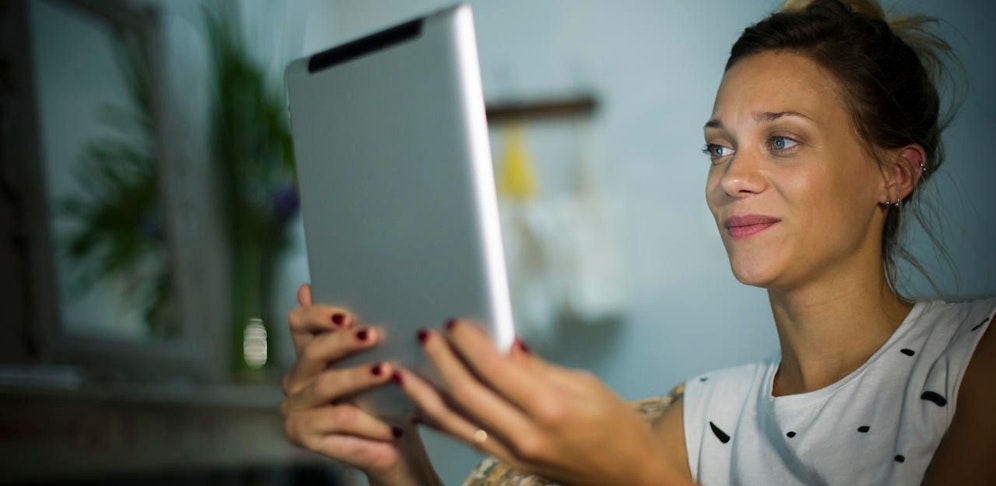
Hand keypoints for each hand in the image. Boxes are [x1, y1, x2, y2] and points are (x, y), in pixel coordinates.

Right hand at [280, 284, 439, 484]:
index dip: (318, 314)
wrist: (394, 447)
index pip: (299, 322)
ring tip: (388, 372)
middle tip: (374, 335)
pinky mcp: (300, 433)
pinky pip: (339, 419)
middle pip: (313, 351)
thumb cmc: (387, 400)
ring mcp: (294, 407)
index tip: (348, 314)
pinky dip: (371, 422)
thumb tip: (351, 294)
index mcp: (309, 354)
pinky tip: (394, 425)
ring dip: (359, 377)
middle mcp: (295, 378)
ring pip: (326, 384)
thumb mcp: (379, 361)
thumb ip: (361, 332)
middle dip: (344, 341)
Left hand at [394, 319, 689, 485]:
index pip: (495, 368)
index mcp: (551, 408)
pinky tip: (419, 408)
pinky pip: (465, 439)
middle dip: (441, 361)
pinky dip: (439, 422)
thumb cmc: (617, 427)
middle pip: (468, 394)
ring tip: (403, 370)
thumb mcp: (586, 384)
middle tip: (425, 334)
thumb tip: (503, 343)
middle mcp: (526, 435)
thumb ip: (537, 367)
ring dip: (426, 394)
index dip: (469, 342)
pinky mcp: (509, 463)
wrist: (629, 478)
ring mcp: (514, 455)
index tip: (453, 322)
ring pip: (456, 421)